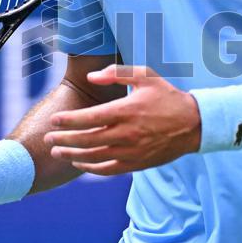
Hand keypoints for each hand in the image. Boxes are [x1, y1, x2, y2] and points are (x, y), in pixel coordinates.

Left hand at [44, 65, 200, 175]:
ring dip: (73, 155)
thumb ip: (117, 73)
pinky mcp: (136, 164)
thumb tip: (91, 77)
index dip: (68, 121)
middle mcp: (127, 133)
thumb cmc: (167, 97)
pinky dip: (91, 168)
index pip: (90, 118)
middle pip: (87, 140)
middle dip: (64, 140)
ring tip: (57, 152)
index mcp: (126, 111)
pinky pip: (108, 170)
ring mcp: (131, 151)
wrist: (193, 124)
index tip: (54, 121)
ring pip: (95, 157)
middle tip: (48, 139)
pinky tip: (79, 163)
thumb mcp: (146, 76)